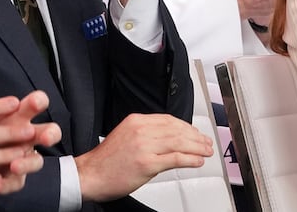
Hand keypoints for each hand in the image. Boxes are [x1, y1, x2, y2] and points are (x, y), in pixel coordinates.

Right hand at [74, 113, 214, 202]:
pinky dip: (190, 159)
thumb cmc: (106, 161)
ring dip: (197, 147)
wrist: (89, 175)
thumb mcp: (126, 136)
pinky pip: (175, 159)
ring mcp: (145, 146)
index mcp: (136, 121)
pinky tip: (197, 161)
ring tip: (206, 151)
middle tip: (206, 142)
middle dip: (196, 137)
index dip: (187, 127)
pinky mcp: (147, 163)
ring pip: (179, 142)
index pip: (169, 120)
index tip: (196, 132)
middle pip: (177, 130)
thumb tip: (172, 138)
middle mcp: (141, 130)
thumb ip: (147, 133)